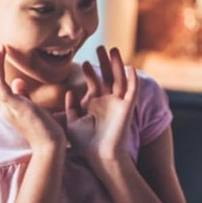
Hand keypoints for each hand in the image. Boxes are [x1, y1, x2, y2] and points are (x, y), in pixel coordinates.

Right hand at [0, 47, 65, 152]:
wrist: (52, 146)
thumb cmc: (49, 132)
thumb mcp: (37, 111)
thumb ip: (26, 97)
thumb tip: (17, 81)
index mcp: (13, 110)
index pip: (4, 89)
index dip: (2, 74)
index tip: (6, 58)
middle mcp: (7, 109)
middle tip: (1, 49)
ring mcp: (9, 107)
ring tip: (0, 48)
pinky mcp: (13, 105)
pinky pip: (0, 84)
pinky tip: (1, 54)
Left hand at [65, 46, 137, 166]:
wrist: (99, 155)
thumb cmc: (85, 143)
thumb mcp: (72, 122)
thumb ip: (70, 107)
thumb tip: (69, 92)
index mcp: (95, 104)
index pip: (95, 83)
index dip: (90, 72)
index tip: (82, 62)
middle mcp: (108, 102)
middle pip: (108, 77)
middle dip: (104, 62)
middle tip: (100, 47)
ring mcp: (118, 104)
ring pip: (120, 79)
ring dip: (117, 65)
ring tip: (113, 50)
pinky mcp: (127, 108)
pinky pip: (132, 91)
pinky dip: (133, 80)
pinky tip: (131, 68)